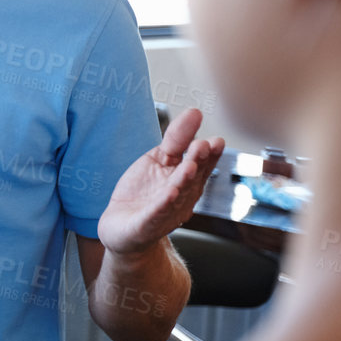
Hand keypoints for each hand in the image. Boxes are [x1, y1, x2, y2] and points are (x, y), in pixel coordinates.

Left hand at [98, 107, 225, 256]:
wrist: (123, 227)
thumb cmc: (144, 192)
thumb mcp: (158, 159)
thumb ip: (175, 138)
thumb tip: (195, 112)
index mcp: (184, 178)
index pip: (199, 162)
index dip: (209, 153)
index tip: (216, 140)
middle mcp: (179, 194)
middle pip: (191, 177)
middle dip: (198, 162)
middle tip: (204, 145)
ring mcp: (165, 210)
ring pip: (177, 194)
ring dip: (184, 180)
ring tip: (190, 166)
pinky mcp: (147, 223)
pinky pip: (156, 213)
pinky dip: (163, 204)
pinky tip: (169, 193)